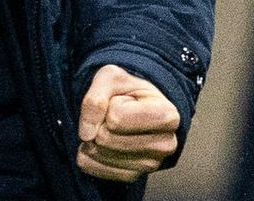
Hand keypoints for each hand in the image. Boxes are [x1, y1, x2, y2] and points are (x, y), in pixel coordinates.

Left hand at [75, 64, 180, 181]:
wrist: (137, 106)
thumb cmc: (127, 91)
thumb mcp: (111, 77)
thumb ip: (95, 98)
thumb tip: (86, 134)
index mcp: (167, 115)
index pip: (116, 117)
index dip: (110, 105)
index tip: (122, 101)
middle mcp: (165, 145)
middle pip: (106, 139)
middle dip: (100, 123)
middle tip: (112, 115)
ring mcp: (150, 165)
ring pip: (99, 154)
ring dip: (94, 138)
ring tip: (110, 128)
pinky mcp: (133, 176)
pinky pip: (95, 169)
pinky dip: (90, 154)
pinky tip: (103, 143)